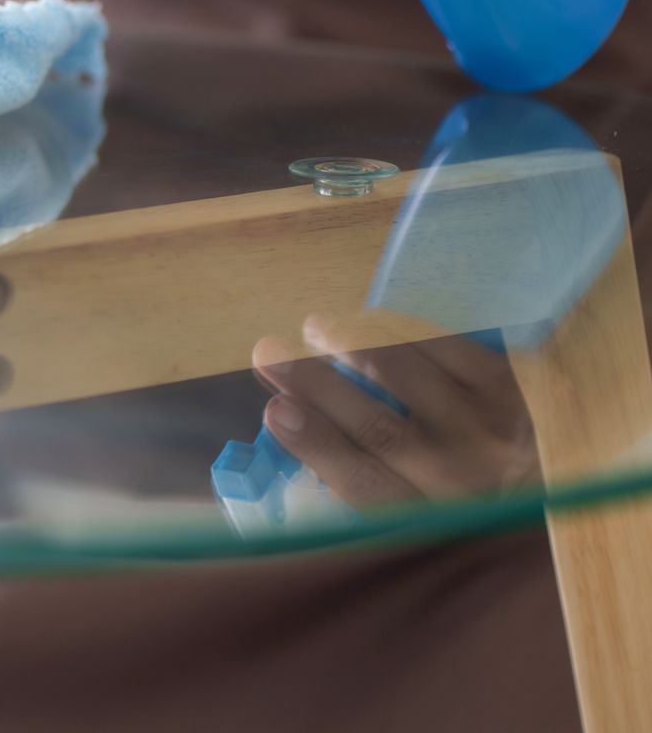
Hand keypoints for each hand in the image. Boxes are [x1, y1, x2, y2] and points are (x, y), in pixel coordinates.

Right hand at [252, 315, 537, 506]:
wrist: (577, 493)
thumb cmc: (476, 505)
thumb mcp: (422, 520)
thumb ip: (367, 483)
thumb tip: (294, 424)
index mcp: (435, 524)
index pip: (365, 484)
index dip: (315, 444)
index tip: (273, 409)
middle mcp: (468, 481)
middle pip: (379, 429)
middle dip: (315, 385)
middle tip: (267, 353)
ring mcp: (497, 430)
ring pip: (408, 377)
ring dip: (351, 344)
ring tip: (314, 327)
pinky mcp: (517, 387)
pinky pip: (444, 344)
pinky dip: (397, 328)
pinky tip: (368, 321)